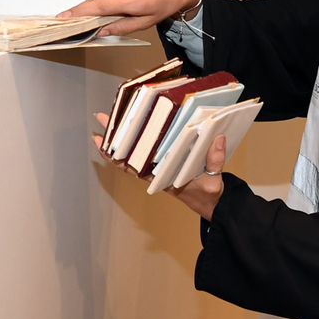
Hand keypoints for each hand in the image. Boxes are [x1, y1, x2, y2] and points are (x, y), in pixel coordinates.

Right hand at [58, 0, 200, 36]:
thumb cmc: (163, 5)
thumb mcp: (145, 23)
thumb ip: (121, 27)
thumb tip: (99, 32)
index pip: (99, 7)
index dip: (80, 12)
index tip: (63, 17)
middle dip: (89, 10)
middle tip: (82, 20)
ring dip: (104, 1)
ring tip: (121, 6)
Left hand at [90, 114, 225, 222]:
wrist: (212, 202)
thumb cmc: (209, 194)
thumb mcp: (214, 181)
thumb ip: (215, 161)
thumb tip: (217, 138)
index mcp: (161, 177)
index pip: (131, 166)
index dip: (114, 155)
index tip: (100, 140)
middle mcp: (156, 170)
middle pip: (130, 152)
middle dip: (115, 136)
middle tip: (101, 117)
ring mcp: (160, 164)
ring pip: (137, 148)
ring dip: (125, 133)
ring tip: (112, 116)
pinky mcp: (168, 158)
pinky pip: (151, 146)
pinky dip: (143, 135)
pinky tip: (138, 122)